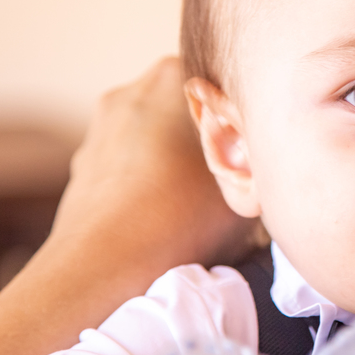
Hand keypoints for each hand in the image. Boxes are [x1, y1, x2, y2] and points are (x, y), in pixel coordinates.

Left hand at [0, 58, 261, 354]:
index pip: (212, 78)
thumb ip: (256, 174)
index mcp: (171, 84)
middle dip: (200, 147)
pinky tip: (158, 236)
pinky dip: (140, 200)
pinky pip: (124, 178)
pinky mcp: (83, 177)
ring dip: (168, 176)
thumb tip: (272, 181)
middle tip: (229, 187)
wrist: (104, 277)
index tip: (248, 147)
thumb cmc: (180, 228)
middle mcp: (131, 97)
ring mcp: (101, 137)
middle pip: (178, 114)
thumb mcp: (247, 194)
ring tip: (193, 221)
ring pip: (148, 148)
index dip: (234, 115)